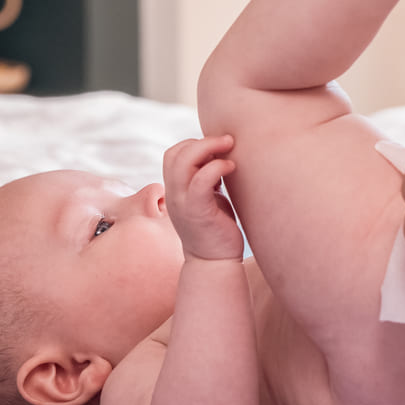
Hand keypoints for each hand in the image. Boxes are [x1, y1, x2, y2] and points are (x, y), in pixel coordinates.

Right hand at [162, 137, 243, 261]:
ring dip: (208, 147)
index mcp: (175, 190)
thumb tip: (220, 154)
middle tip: (228, 140)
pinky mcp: (198, 212)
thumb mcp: (207, 198)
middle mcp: (174, 195)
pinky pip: (200, 181)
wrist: (214, 263)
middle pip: (175, 153)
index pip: (172, 154)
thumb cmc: (216, 228)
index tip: (217, 149)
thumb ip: (206, 178)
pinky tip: (231, 167)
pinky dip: (216, 167)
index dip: (192, 144)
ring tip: (230, 147)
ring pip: (183, 162)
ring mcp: (183, 204)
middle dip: (202, 141)